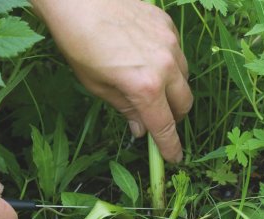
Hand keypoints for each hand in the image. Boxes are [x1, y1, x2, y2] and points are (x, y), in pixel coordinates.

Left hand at [32, 0, 192, 162]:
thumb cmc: (79, 46)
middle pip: (184, 103)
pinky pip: (176, 53)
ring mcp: (170, 43)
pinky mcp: (168, 25)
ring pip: (184, 77)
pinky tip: (145, 57)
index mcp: (144, 86)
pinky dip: (167, 63)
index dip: (170, 146)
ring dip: (173, 90)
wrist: (79, 1)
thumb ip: (125, 109)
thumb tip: (141, 130)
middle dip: (174, 117)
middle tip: (157, 119)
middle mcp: (165, 66)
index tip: (174, 157)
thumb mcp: (97, 86)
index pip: (165, 125)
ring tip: (149, 86)